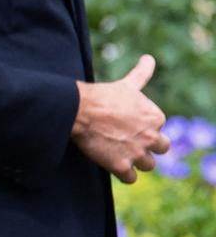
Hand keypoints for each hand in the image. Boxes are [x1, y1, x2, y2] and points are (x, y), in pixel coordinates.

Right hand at [71, 54, 169, 183]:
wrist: (77, 109)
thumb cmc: (101, 95)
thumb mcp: (126, 85)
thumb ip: (141, 73)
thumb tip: (149, 58)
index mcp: (155, 116)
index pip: (158, 128)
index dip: (143, 126)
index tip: (127, 122)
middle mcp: (151, 136)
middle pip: (160, 148)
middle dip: (146, 146)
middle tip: (127, 139)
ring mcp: (137, 153)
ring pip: (148, 165)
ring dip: (136, 160)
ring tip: (119, 151)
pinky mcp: (122, 166)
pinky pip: (131, 178)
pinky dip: (123, 173)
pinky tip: (112, 162)